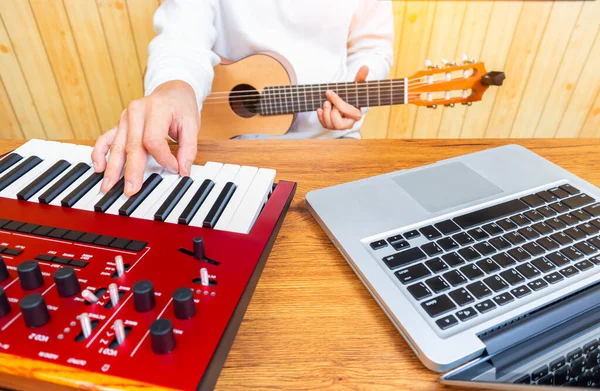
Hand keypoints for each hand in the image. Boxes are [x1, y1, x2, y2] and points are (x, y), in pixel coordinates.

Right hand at [92, 80, 199, 196]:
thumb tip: (183, 171)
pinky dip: (100, 153)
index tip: (174, 169)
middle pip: (133, 146)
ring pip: (117, 146)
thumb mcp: (192, 125)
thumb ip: (189, 149)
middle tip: (130, 190)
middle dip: (131, 170)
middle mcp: (136, 112)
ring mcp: (124, 118)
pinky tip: (98, 167)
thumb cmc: (181, 108)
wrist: (171, 92)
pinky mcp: (119, 124)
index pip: (154, 140)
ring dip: (112, 168)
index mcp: (156, 109)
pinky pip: (105, 138)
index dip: (163, 159)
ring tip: (108, 186)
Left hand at [317, 65, 367, 130]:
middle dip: (330, 112)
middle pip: (338, 124)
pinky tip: (320, 109)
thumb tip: (365, 67)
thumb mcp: (354, 87)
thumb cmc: (350, 95)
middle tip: (327, 102)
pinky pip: (324, 125)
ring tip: (325, 104)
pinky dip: (320, 117)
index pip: (347, 111)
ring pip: (330, 126)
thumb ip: (360, 78)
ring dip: (325, 113)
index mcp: (356, 115)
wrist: (344, 101)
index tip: (329, 92)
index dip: (337, 101)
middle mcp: (349, 124)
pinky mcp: (331, 126)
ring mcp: (339, 127)